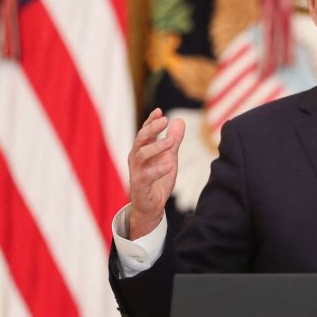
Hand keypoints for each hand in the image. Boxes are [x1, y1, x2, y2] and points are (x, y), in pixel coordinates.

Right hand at [127, 108, 184, 239]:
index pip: (145, 131)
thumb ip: (174, 140)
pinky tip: (169, 166)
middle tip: (165, 120)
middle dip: (152, 128)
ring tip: (171, 142)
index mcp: (142, 150)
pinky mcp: (139, 185)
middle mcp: (136, 158)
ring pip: (141, 154)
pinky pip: (146, 176)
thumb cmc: (157, 179)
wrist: (151, 206)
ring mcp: (136, 171)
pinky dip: (158, 170)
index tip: (160, 111)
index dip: (151, 121)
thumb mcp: (169, 157)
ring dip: (156, 146)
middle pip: (141, 138)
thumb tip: (179, 120)